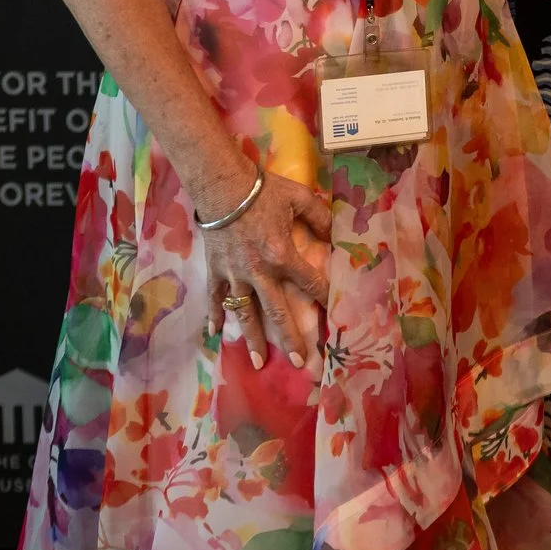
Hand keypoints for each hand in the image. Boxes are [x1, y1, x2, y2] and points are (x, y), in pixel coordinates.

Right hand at [204, 171, 331, 374]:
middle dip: (290, 339)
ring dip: (253, 339)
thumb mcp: (300, 198)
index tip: (334, 314)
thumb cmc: (264, 191)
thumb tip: (336, 232)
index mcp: (283, 255)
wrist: (222, 186)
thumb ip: (320, 217)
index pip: (310, 282)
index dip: (324, 296)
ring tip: (259, 362)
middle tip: (301, 362)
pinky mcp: (215, 271)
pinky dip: (215, 315)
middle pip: (278, 312)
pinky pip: (215, 298)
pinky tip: (215, 333)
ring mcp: (234, 275)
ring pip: (246, 313)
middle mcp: (259, 272)